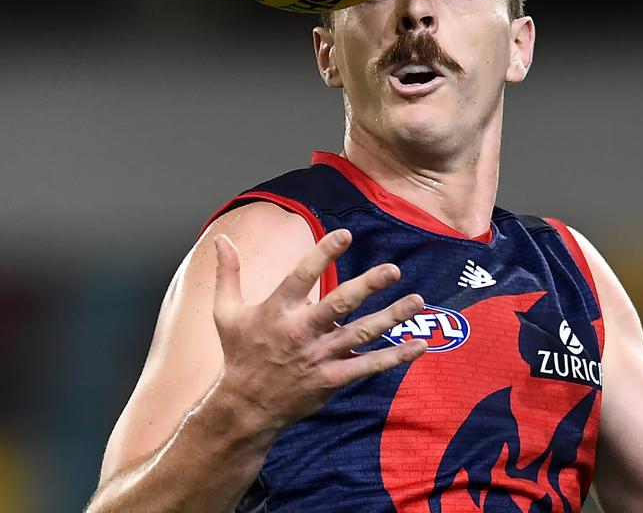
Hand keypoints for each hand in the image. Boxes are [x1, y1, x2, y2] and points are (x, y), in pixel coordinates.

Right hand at [211, 228, 425, 430]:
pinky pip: (368, 366)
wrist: (245, 408)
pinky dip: (395, 356)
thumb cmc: (239, 355)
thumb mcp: (225, 313)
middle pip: (338, 304)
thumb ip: (228, 274)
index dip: (323, 254)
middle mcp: (300, 332)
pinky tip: (420, 345)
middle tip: (392, 270)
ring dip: (391, 317)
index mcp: (276, 311)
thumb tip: (221, 239)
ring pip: (360, 334)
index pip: (302, 275)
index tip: (345, 234)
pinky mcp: (332, 379)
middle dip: (367, 285)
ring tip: (417, 301)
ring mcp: (318, 357)